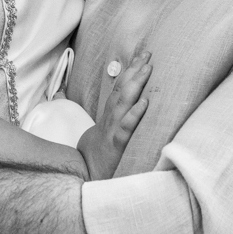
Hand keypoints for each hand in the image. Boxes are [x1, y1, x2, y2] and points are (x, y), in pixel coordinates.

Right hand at [76, 51, 149, 179]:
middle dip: (134, 71)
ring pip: (124, 104)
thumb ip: (112, 122)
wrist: (85, 180)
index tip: (141, 56)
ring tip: (148, 69)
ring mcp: (113, 132)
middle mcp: (110, 120)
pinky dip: (134, 115)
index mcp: (109, 118)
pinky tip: (145, 103)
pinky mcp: (116, 146)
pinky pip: (126, 129)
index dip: (129, 72)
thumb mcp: (104, 136)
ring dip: (136, 85)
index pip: (119, 90)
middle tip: (147, 53)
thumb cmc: (97, 158)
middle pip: (122, 91)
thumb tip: (120, 108)